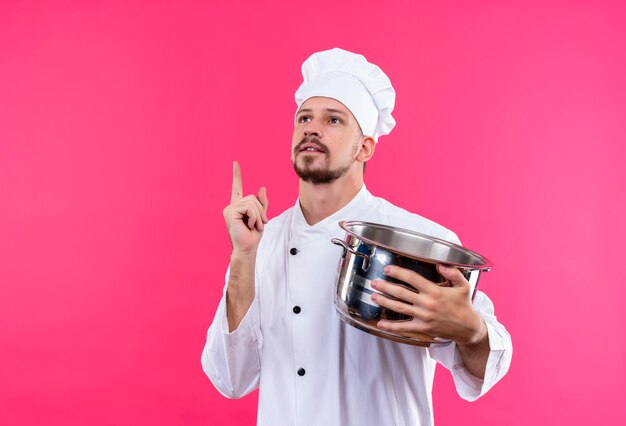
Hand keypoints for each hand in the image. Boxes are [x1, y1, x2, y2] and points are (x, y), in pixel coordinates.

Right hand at [222, 161, 268, 254]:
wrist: (247, 248)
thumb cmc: (253, 235)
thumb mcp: (261, 217)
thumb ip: (262, 203)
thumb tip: (262, 187)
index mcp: (238, 206)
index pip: (237, 188)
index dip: (236, 175)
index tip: (235, 163)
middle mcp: (232, 206)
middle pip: (253, 197)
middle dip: (260, 211)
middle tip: (259, 224)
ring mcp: (229, 209)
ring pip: (252, 202)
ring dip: (258, 215)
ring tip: (254, 226)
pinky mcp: (230, 212)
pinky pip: (249, 207)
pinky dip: (254, 217)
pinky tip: (250, 225)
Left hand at [371, 264, 486, 344]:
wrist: (468, 328)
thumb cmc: (464, 306)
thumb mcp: (463, 286)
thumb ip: (453, 273)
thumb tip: (441, 264)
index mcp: (434, 291)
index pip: (412, 278)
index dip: (398, 272)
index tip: (388, 269)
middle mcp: (427, 303)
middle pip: (401, 292)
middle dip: (385, 286)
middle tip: (374, 282)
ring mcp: (423, 317)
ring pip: (399, 308)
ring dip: (384, 301)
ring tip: (373, 296)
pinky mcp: (422, 329)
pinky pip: (403, 328)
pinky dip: (390, 327)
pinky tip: (380, 324)